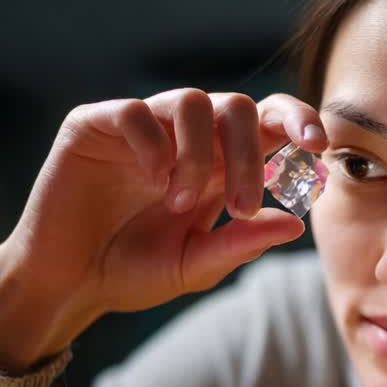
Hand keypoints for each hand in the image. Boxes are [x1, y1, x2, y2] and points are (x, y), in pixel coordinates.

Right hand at [0, 89, 327, 371]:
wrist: (67, 285)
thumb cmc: (131, 273)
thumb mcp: (194, 265)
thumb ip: (240, 243)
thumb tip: (294, 222)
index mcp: (218, 165)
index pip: (266, 122)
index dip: (297, 121)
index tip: (318, 146)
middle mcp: (184, 139)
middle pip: (238, 106)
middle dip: (252, 152)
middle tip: (244, 204)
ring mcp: (140, 128)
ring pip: (192, 101)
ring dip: (200, 155)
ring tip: (183, 203)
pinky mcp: (94, 127)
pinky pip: (134, 112)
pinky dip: (154, 143)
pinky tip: (153, 180)